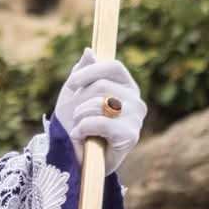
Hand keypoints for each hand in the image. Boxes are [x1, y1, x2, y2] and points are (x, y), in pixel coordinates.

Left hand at [51, 48, 144, 173]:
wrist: (74, 156)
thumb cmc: (75, 123)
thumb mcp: (74, 95)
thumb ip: (82, 72)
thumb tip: (89, 51)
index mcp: (125, 86)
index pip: (113, 67)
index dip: (90, 72)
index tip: (72, 84)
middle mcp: (135, 100)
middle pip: (102, 85)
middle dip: (80, 100)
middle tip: (76, 116)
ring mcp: (136, 118)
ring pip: (99, 102)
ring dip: (80, 115)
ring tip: (79, 128)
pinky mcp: (131, 136)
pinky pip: (100, 122)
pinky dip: (84, 128)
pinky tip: (82, 137)